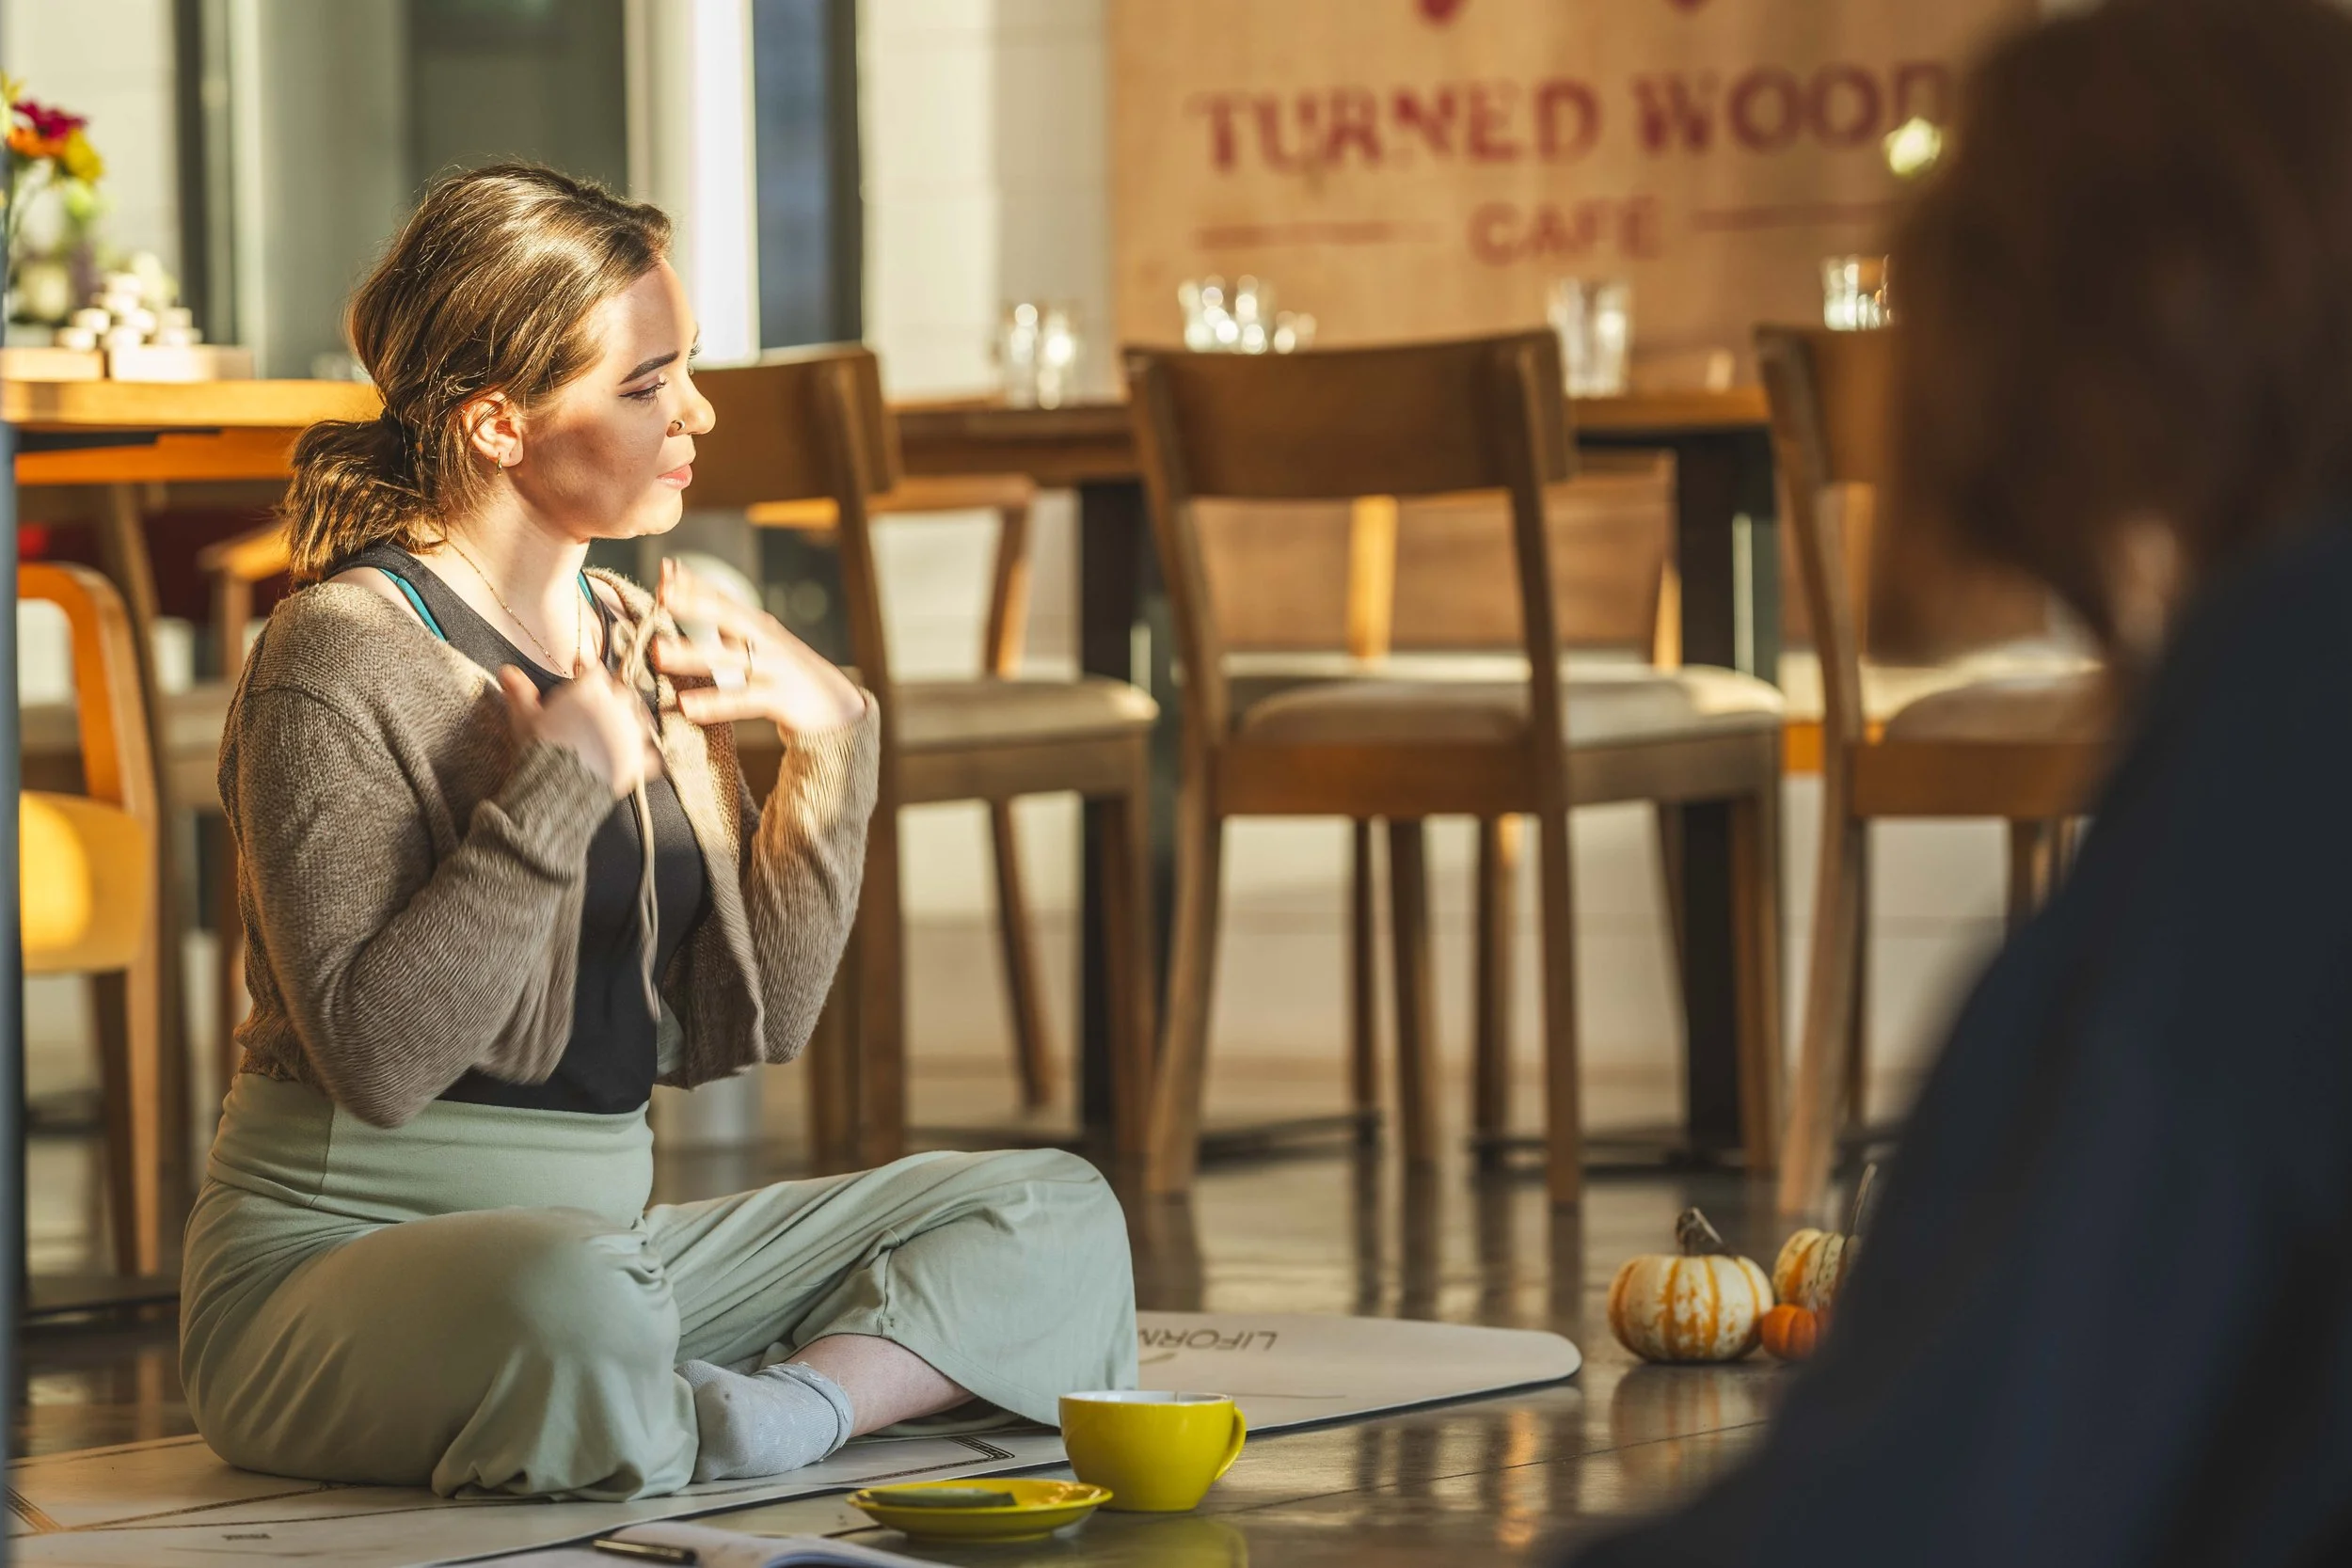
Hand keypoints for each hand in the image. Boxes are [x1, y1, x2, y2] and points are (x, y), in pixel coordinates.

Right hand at [499, 657, 664, 797]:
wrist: (558, 785)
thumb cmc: (541, 747)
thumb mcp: (525, 716)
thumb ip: (519, 691)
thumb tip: (507, 671)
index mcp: (593, 689)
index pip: (596, 673)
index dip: (588, 681)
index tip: (582, 689)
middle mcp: (619, 705)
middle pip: (622, 694)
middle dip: (611, 702)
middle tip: (595, 717)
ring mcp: (634, 732)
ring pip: (640, 721)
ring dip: (630, 726)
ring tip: (612, 738)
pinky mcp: (642, 760)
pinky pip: (651, 755)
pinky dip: (643, 758)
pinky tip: (631, 761)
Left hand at [650, 558, 865, 735]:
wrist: (837, 707)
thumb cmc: (789, 675)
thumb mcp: (762, 646)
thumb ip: (729, 630)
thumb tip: (695, 609)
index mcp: (758, 626)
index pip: (723, 599)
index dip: (695, 583)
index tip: (665, 567)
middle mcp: (765, 640)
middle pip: (727, 617)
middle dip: (695, 604)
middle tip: (663, 594)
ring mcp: (773, 666)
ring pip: (727, 658)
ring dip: (691, 654)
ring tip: (659, 653)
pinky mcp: (779, 697)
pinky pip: (742, 700)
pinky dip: (714, 703)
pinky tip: (687, 706)